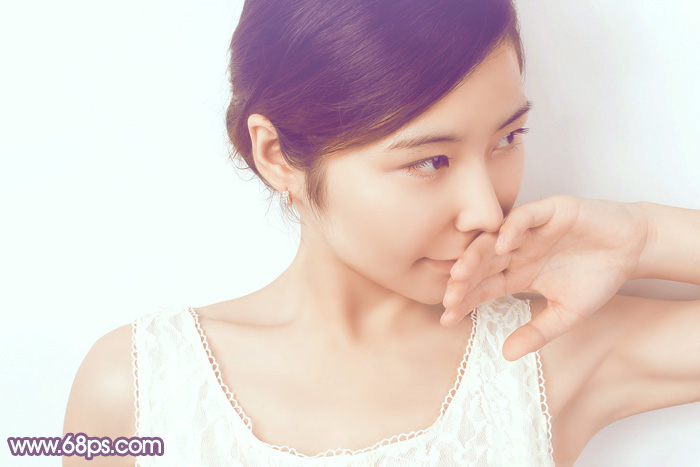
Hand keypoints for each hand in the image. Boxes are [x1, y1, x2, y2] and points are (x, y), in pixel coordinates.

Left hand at [440, 195, 650, 360]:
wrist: (633, 248)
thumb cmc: (598, 277)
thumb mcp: (566, 313)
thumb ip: (537, 332)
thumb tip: (506, 355)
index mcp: (516, 273)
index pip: (482, 287)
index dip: (465, 301)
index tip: (447, 318)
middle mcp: (517, 250)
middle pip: (481, 264)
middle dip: (463, 280)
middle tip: (448, 296)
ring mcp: (529, 230)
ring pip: (493, 239)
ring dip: (476, 255)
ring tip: (461, 272)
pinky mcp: (549, 211)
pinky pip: (523, 217)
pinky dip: (511, 229)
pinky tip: (501, 245)